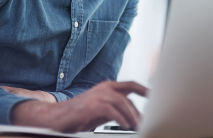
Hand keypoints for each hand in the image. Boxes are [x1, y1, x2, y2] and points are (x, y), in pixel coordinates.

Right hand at [10, 81, 147, 132]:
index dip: (144, 89)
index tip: (155, 96)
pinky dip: (120, 118)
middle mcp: (103, 88)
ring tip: (136, 126)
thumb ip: (117, 109)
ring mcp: (97, 95)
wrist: (56, 117)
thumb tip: (134, 116)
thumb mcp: (102, 110)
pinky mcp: (91, 105)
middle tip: (144, 123)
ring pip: (122, 102)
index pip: (130, 85)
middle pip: (128, 96)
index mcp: (107, 87)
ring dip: (131, 116)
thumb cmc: (79, 114)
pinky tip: (125, 125)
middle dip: (138, 111)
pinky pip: (111, 110)